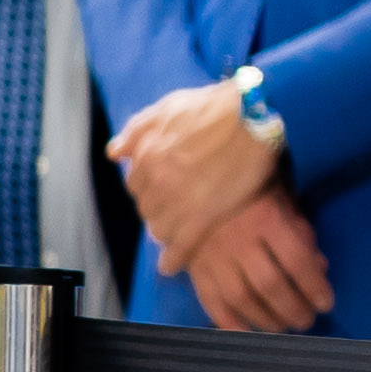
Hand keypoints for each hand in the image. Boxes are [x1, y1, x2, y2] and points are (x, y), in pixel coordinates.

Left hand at [109, 79, 285, 269]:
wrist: (255, 116)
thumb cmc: (218, 105)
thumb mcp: (171, 106)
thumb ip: (139, 128)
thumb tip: (115, 151)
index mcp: (146, 155)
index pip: (136, 182)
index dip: (150, 186)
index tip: (164, 188)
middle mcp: (156, 181)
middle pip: (147, 207)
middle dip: (158, 208)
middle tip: (177, 208)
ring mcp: (178, 202)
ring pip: (160, 228)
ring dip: (166, 231)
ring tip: (179, 232)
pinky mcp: (203, 218)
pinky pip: (179, 247)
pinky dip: (174, 258)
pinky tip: (172, 265)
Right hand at [183, 188, 331, 334]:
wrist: (193, 180)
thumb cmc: (250, 188)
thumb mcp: (283, 198)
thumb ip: (302, 233)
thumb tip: (320, 268)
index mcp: (266, 218)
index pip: (296, 259)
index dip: (314, 286)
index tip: (327, 303)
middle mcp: (238, 240)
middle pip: (269, 284)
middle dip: (292, 308)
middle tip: (307, 321)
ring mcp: (211, 256)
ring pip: (240, 298)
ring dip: (265, 319)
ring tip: (282, 327)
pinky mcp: (193, 268)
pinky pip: (210, 301)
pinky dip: (228, 322)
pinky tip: (246, 332)